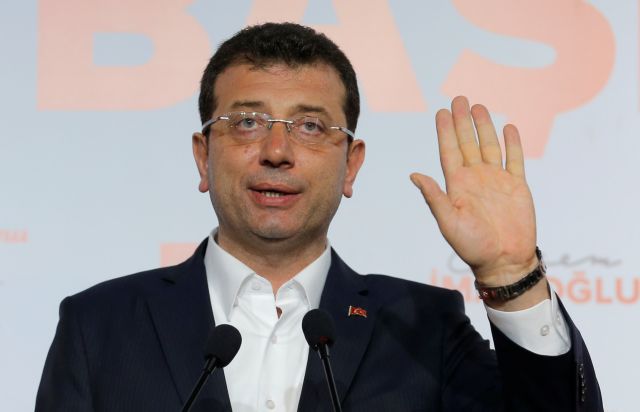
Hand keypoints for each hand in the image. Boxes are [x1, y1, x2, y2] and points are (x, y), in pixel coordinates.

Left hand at [411, 96, 537, 285]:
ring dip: (485, 127)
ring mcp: (497, 181)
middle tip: (459, 99)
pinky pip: (515, 160)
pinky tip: (508, 127)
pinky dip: (513, 143)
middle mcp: (475, 179)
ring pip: (490, 146)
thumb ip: (434, 197)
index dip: (445, 132)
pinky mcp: (517, 186)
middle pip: (468, 143)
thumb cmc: (472, 246)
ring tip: (479, 107)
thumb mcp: (448, 222)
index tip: (441, 111)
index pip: (449, 152)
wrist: (504, 261)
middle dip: (463, 122)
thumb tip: (414, 175)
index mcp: (457, 185)